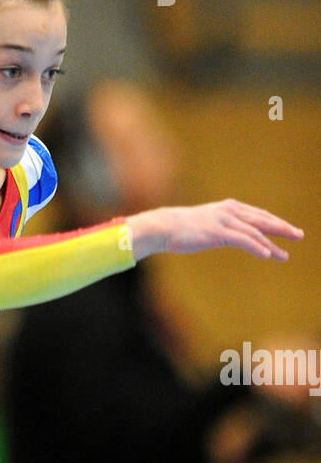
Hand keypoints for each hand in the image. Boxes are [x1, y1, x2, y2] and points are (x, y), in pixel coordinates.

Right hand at [128, 201, 303, 260]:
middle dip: (282, 228)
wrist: (163, 227)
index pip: (257, 214)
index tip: (286, 228)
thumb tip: (221, 234)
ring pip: (256, 232)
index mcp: (228, 207)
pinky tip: (267, 255)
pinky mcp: (218, 233)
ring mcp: (224, 221)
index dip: (274, 221)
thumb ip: (217, 226)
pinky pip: (243, 240)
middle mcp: (230, 211)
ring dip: (272, 244)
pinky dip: (257, 247)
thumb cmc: (179, 228)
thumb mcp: (203, 224)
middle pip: (262, 220)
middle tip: (299, 235)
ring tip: (284, 255)